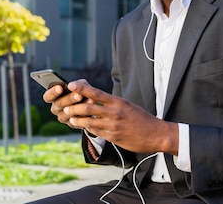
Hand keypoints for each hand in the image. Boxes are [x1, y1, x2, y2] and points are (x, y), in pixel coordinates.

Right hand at [43, 79, 88, 126]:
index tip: (60, 87)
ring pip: (68, 114)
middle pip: (59, 105)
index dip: (52, 92)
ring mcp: (63, 117)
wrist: (89, 104)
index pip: (47, 97)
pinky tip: (92, 110)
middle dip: (70, 99)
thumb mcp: (79, 85)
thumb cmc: (81, 91)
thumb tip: (73, 85)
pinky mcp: (72, 124)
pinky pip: (77, 121)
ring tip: (90, 101)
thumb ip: (77, 84)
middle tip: (79, 95)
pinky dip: (85, 115)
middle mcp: (56, 108)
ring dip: (79, 107)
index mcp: (53, 98)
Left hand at [63, 80, 179, 154]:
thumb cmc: (140, 117)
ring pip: (89, 122)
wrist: (155, 134)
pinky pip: (96, 132)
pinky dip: (87, 129)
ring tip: (70, 119)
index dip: (81, 88)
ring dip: (77, 120)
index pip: (96, 92)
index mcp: (118, 102)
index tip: (70, 85)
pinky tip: (83, 127)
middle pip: (88, 107)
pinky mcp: (113, 137)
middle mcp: (114, 113)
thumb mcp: (126, 105)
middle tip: (66, 107)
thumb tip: (94, 98)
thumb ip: (110, 103)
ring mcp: (113, 126)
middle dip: (74, 107)